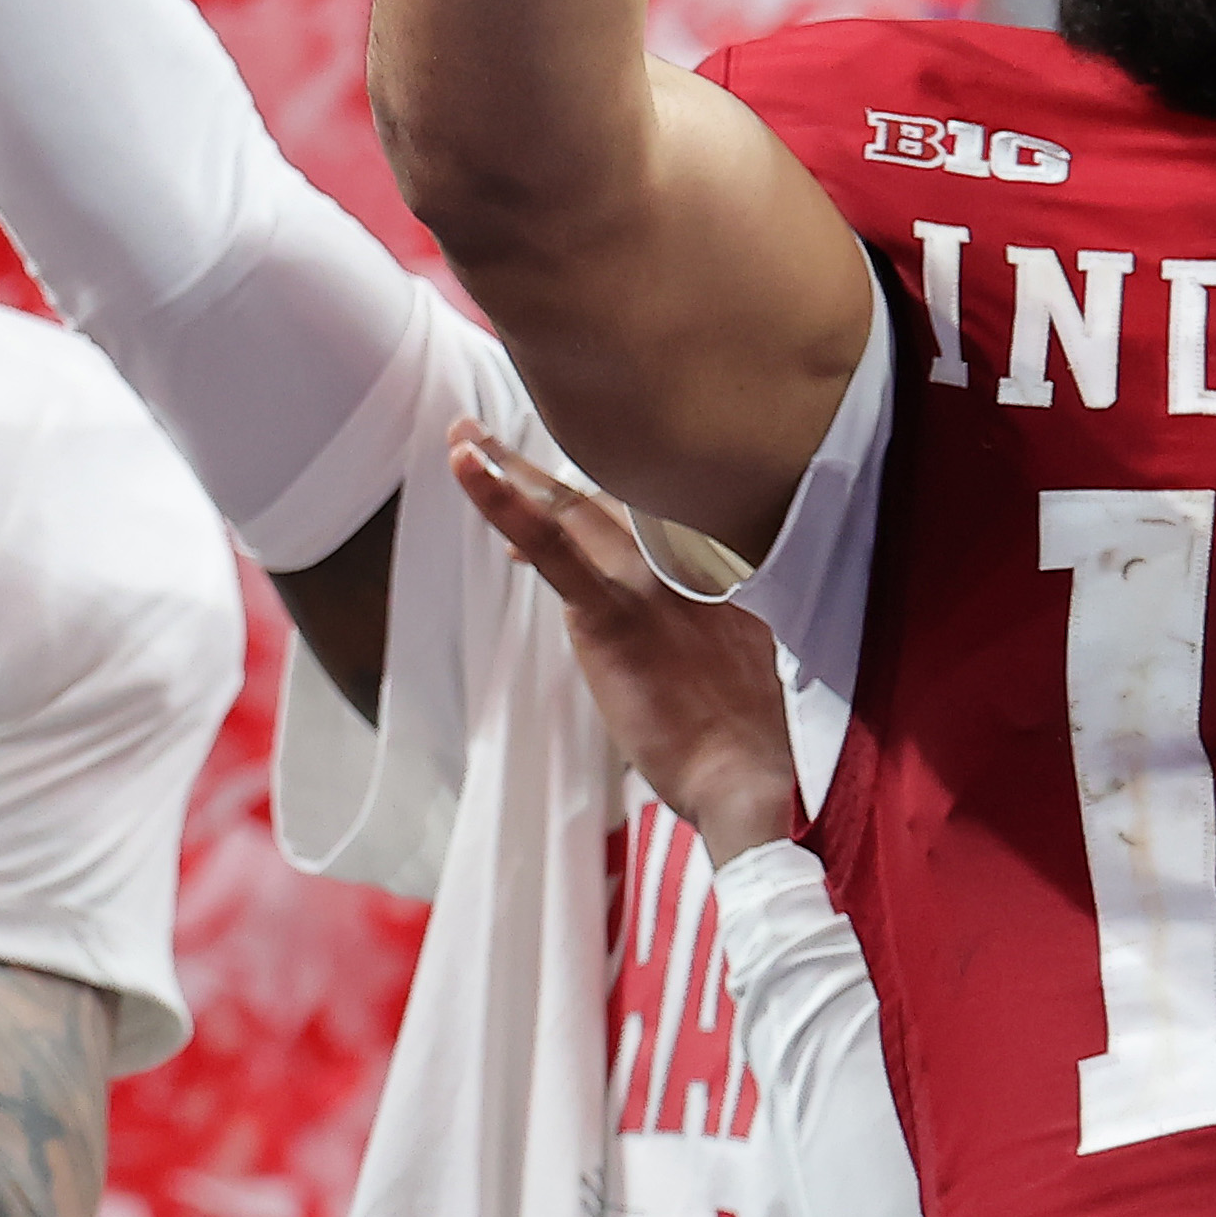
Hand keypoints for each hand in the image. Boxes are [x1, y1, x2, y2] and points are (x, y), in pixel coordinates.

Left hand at [447, 426, 803, 863]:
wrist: (752, 778)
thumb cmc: (741, 736)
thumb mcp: (732, 660)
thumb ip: (696, 624)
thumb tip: (655, 627)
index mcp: (719, 568)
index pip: (645, 513)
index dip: (590, 499)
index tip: (546, 495)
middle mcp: (687, 558)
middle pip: (603, 497)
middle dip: (539, 468)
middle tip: (484, 438)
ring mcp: (649, 579)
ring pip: (569, 506)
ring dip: (509, 468)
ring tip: (464, 440)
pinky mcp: (612, 610)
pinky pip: (548, 540)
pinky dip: (500, 499)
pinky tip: (465, 467)